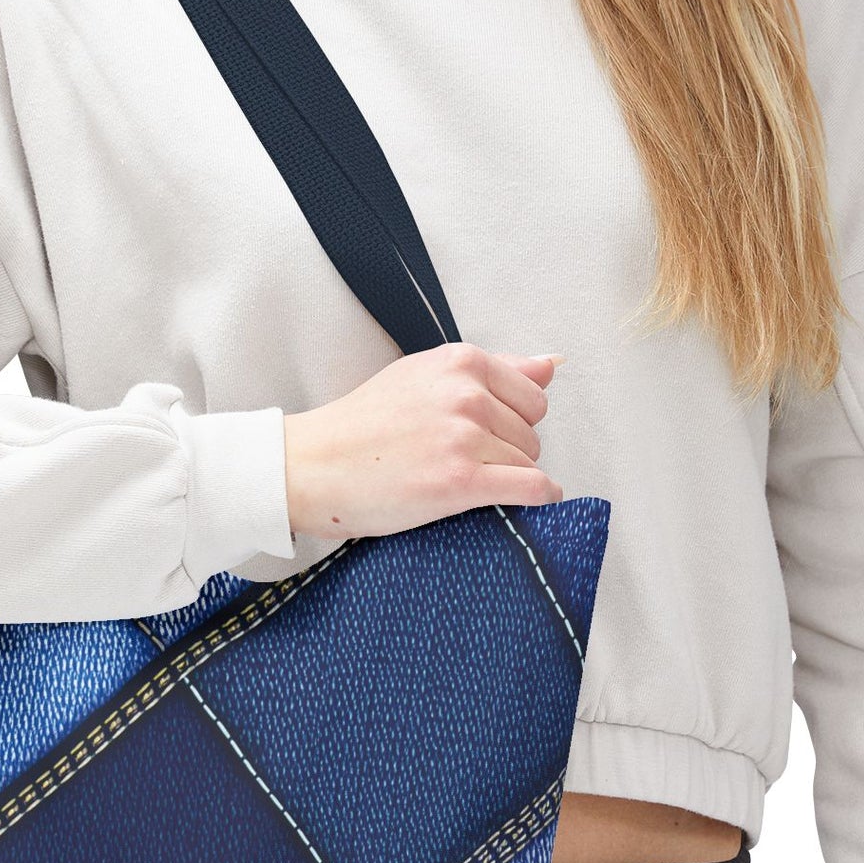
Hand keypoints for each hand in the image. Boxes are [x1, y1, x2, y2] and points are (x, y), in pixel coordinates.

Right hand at [283, 346, 560, 540]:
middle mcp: (466, 393)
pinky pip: (529, 487)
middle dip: (510, 450)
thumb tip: (552, 365)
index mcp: (459, 361)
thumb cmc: (360, 427)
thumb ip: (492, 370)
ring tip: (465, 481)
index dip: (513, 421)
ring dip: (508, 477)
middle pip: (531, 431)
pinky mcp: (460, 480)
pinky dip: (540, 496)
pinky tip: (538, 500)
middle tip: (466, 463)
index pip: (530, 394)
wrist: (311, 467)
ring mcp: (464, 436)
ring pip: (527, 462)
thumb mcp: (423, 377)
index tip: (486, 437)